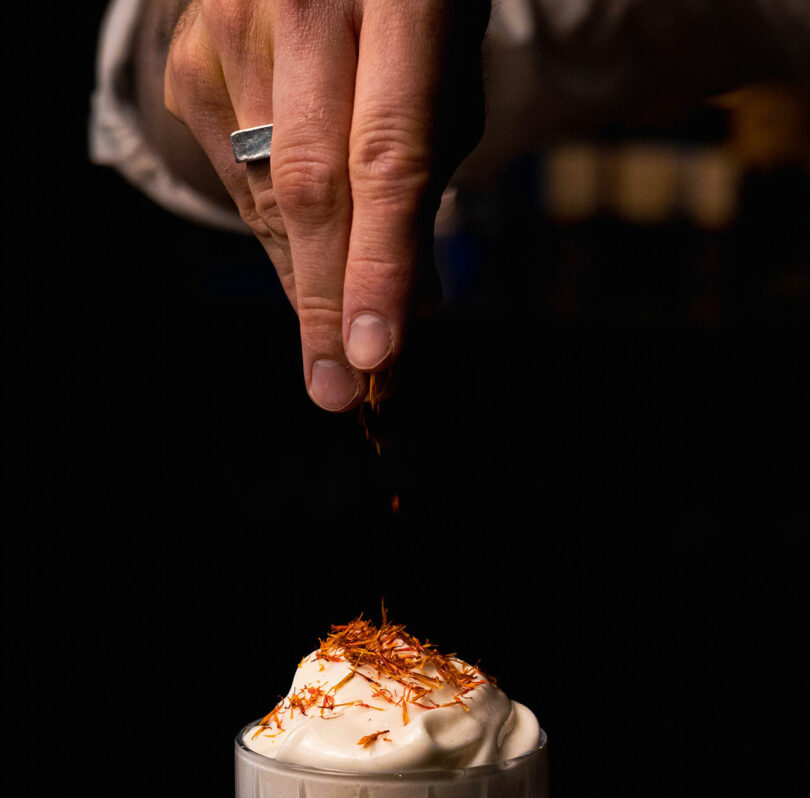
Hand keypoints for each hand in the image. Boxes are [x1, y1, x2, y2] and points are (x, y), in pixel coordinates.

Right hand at [165, 0, 487, 410]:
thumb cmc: (408, 12)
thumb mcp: (448, 77)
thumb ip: (429, 182)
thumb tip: (411, 309)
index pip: (388, 157)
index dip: (380, 265)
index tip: (376, 354)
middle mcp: (303, 3)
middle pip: (311, 186)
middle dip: (328, 301)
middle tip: (339, 389)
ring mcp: (231, 27)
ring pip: (267, 196)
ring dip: (309, 274)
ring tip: (342, 315)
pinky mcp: (190, 61)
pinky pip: (235, 181)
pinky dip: (276, 229)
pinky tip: (308, 236)